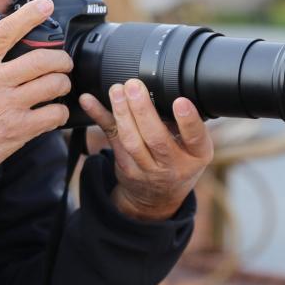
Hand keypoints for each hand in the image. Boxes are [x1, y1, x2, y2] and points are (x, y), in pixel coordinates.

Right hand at [0, 0, 72, 186]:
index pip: (6, 31)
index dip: (30, 15)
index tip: (45, 6)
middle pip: (43, 59)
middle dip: (61, 59)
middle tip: (63, 63)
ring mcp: (7, 105)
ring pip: (54, 84)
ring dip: (63, 84)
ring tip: (60, 87)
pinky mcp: (17, 130)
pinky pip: (53, 114)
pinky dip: (59, 112)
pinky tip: (52, 113)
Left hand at [79, 78, 212, 221]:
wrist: (157, 198)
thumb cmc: (179, 161)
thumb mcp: (193, 148)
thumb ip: (183, 124)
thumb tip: (167, 86)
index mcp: (196, 155)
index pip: (195, 138)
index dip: (189, 121)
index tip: (180, 101)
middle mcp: (172, 165)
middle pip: (156, 138)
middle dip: (143, 110)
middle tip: (134, 86)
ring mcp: (146, 169)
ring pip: (131, 141)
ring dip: (121, 113)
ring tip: (117, 90)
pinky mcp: (124, 165)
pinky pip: (111, 137)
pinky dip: (98, 116)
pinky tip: (88, 101)